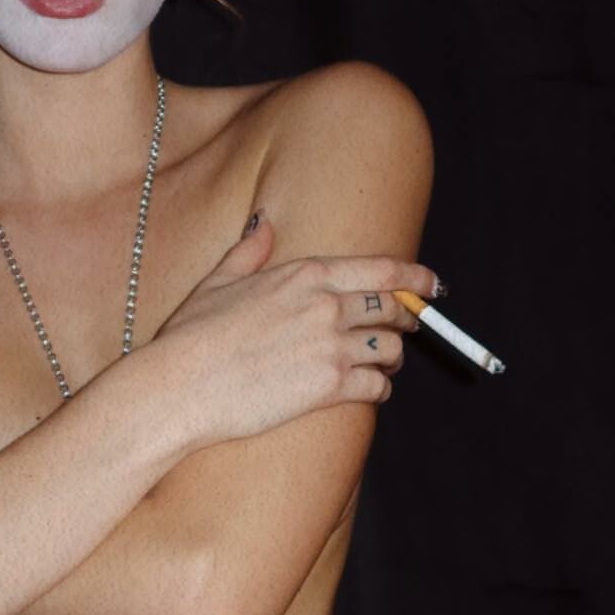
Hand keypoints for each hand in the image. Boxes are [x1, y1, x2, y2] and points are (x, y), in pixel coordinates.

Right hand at [149, 215, 437, 447]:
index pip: (380, 270)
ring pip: (390, 348)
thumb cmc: (192, 335)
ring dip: (394, 357)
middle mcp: (325, 305)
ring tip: (387, 363)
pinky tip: (372, 390)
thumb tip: (262, 223)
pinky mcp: (329, 386)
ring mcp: (330, 346)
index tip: (432, 284)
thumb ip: (248, 252)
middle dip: (407, 319)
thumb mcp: (218, 282)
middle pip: (392, 308)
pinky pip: (377, 386)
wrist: (181, 384)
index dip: (415, 277)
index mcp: (303, 274)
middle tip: (410, 326)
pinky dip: (381, 389)